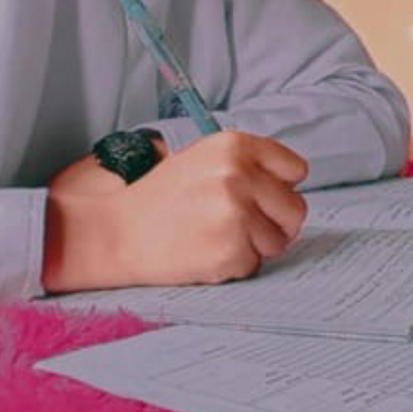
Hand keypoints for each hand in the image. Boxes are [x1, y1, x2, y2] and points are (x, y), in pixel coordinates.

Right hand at [43, 130, 307, 291]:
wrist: (116, 232)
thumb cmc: (160, 199)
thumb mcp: (202, 159)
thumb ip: (246, 165)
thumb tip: (287, 186)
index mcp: (235, 145)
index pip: (295, 169)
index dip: (279, 188)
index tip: (261, 197)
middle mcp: (239, 174)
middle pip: (295, 209)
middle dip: (274, 223)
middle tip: (237, 226)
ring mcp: (237, 213)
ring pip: (278, 241)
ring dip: (253, 246)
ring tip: (213, 237)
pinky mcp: (231, 250)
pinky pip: (254, 264)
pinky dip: (234, 266)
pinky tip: (204, 253)